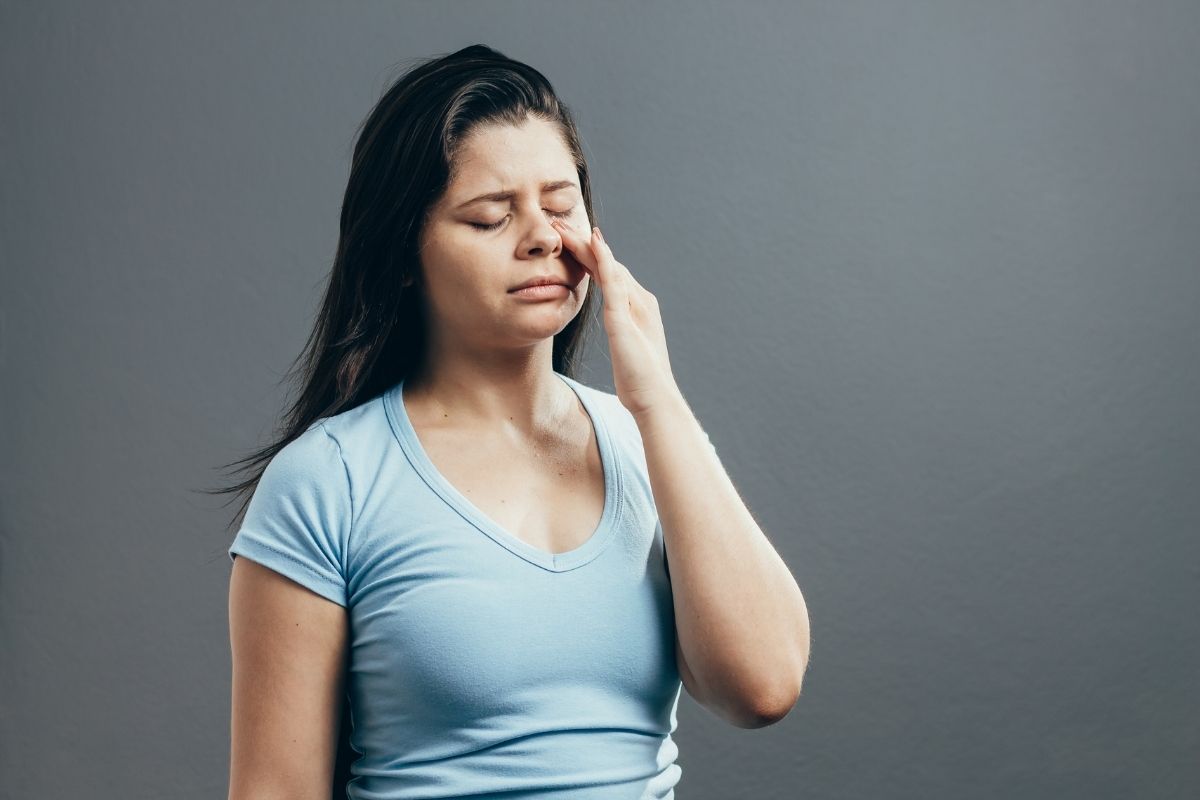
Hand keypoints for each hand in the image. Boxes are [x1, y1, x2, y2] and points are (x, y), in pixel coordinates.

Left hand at [552, 218, 680, 416]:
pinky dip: (603, 259)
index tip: (570, 243)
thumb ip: (621, 334)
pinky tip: (592, 243)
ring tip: (565, 228)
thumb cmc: (640, 381)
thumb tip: (616, 329)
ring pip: (608, 265)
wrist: (655, 398)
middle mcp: (639, 301)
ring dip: (587, 244)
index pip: (610, 275)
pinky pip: (613, 280)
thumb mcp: (626, 351)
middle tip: (559, 225)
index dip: (589, 257)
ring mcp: (633, 306)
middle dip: (583, 244)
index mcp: (637, 309)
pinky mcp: (624, 316)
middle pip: (608, 264)